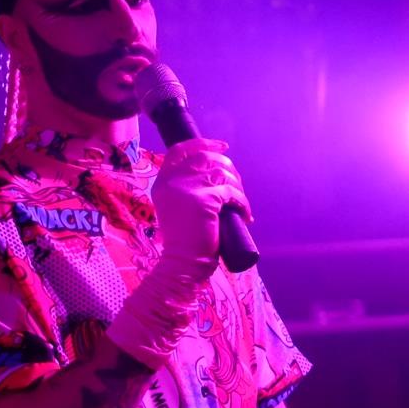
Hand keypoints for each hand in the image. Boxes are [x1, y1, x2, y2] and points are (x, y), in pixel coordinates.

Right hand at [151, 138, 250, 271]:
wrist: (182, 264)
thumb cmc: (184, 241)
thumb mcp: (177, 207)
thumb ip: (185, 188)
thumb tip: (216, 173)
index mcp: (162, 181)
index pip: (181, 150)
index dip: (203, 143)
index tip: (223, 146)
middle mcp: (171, 181)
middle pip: (206, 157)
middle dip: (228, 166)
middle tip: (237, 184)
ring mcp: (186, 188)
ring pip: (221, 172)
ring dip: (238, 185)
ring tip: (240, 203)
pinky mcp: (204, 199)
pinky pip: (231, 192)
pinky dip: (243, 202)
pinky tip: (246, 215)